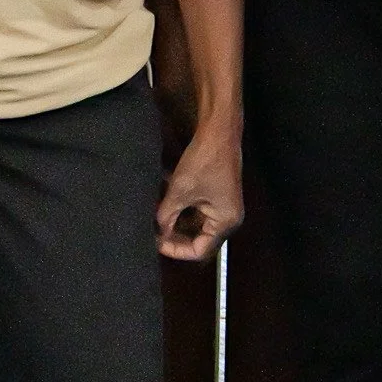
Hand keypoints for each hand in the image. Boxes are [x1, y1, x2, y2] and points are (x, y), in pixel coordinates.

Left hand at [156, 122, 243, 261]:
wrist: (218, 130)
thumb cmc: (203, 162)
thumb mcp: (180, 192)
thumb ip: (166, 217)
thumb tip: (156, 232)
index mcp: (225, 222)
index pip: (199, 250)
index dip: (175, 249)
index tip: (155, 241)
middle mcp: (228, 218)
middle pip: (198, 239)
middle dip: (174, 235)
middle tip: (153, 230)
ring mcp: (223, 206)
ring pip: (195, 224)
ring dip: (175, 220)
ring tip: (156, 215)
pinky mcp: (217, 194)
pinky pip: (197, 210)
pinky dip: (181, 207)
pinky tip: (164, 199)